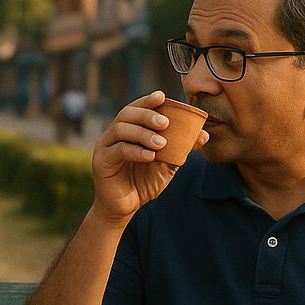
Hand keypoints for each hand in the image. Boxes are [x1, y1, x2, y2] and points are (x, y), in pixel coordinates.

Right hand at [91, 90, 208, 222]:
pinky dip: (135, 151)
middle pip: (127, 114)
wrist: (125, 207)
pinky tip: (150, 156)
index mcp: (128, 130)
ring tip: (161, 143)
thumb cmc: (143, 182)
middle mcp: (114, 134)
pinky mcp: (101, 162)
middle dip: (147, 115)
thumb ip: (180, 149)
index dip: (147, 101)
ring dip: (143, 133)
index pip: (136, 108)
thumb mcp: (166, 164)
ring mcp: (105, 146)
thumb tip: (203, 136)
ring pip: (120, 129)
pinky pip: (118, 151)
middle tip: (165, 123)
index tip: (162, 97)